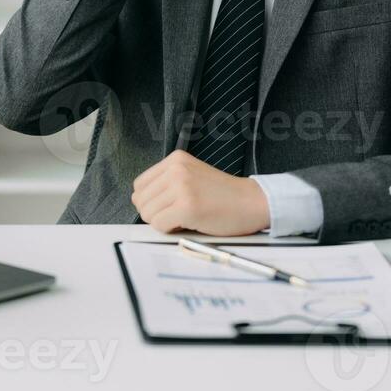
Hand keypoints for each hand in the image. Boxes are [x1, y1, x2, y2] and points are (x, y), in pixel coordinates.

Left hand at [131, 150, 270, 235]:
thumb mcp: (192, 175)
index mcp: (175, 159)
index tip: (169, 205)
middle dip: (155, 213)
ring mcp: (181, 187)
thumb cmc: (223, 195)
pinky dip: (170, 230)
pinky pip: (159, 225)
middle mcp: (176, 169)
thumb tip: (140, 201)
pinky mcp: (187, 207)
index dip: (151, 201)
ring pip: (148, 214)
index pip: (139, 185)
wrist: (252, 202)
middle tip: (177, 214)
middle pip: (140, 200)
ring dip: (163, 222)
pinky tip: (188, 224)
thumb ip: (167, 182)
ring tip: (185, 218)